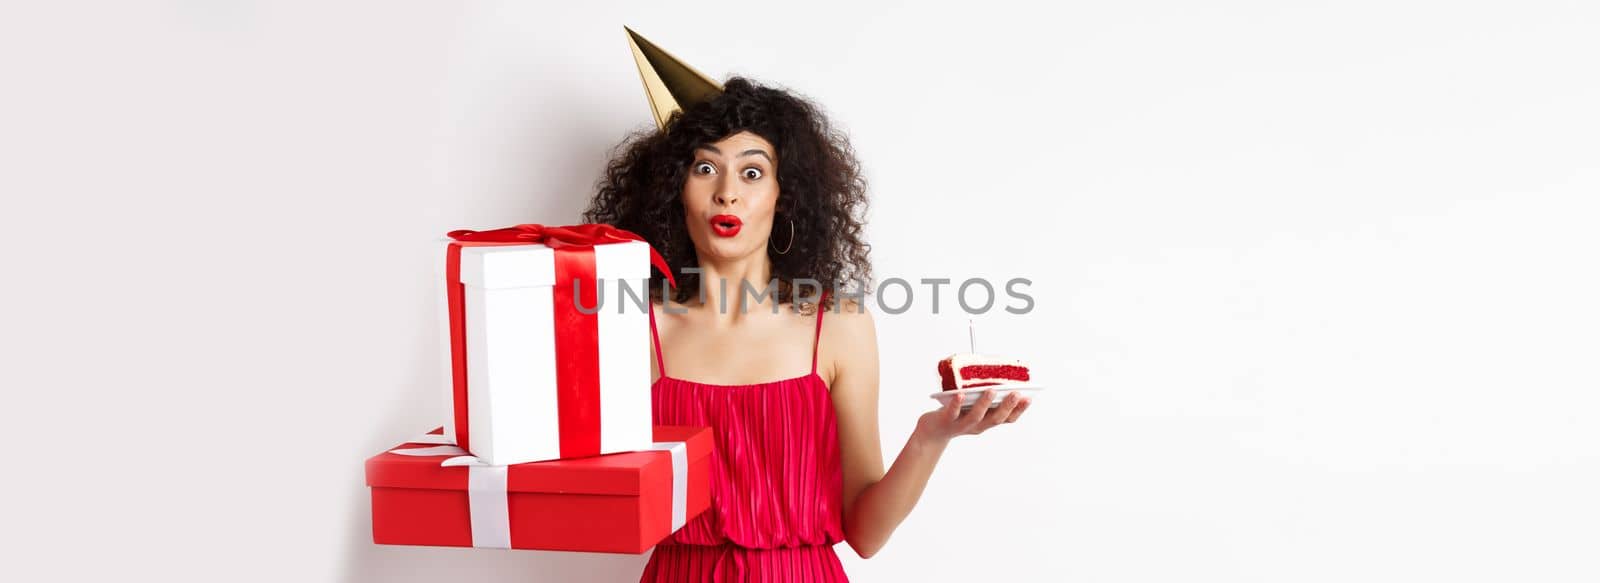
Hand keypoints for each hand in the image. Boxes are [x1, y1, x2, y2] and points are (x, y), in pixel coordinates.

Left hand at [914, 389, 1030, 444]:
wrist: (933, 431)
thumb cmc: (956, 414)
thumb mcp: (974, 408)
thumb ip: (986, 397)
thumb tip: (995, 372)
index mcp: (987, 422)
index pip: (1007, 419)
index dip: (1019, 410)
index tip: (1029, 398)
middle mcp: (977, 426)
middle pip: (995, 419)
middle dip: (1007, 406)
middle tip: (1016, 393)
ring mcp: (962, 425)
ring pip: (976, 417)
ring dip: (985, 404)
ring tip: (991, 390)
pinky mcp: (946, 421)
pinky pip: (952, 413)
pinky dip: (957, 404)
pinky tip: (960, 395)